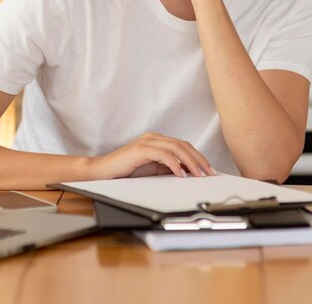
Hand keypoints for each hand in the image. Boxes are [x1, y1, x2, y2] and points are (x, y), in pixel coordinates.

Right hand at [89, 132, 214, 179]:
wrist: (103, 171)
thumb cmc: (126, 170)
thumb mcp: (152, 169)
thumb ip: (168, 168)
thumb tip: (188, 172)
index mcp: (157, 140)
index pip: (183, 145)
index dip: (198, 157)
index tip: (208, 170)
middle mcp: (154, 137)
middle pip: (183, 145)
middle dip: (198, 159)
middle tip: (209, 172)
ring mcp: (147, 141)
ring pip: (176, 148)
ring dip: (190, 162)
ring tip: (199, 174)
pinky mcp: (141, 149)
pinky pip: (163, 155)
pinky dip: (174, 164)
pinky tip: (181, 174)